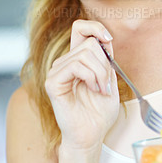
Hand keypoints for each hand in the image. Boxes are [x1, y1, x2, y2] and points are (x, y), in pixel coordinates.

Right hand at [45, 20, 119, 150]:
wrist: (92, 135)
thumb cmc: (100, 111)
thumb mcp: (109, 79)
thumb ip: (106, 59)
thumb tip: (104, 39)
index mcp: (78, 59)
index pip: (80, 28)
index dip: (95, 27)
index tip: (108, 39)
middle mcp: (65, 62)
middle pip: (89, 42)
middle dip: (105, 63)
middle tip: (106, 84)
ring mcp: (57, 71)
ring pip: (85, 54)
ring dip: (100, 73)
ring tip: (101, 90)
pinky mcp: (53, 82)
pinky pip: (76, 66)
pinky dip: (91, 77)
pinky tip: (93, 89)